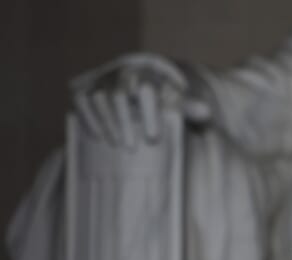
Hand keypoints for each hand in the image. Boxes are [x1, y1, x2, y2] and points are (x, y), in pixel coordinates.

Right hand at [71, 53, 209, 147]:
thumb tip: (206, 113)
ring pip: (99, 98)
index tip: (154, 138)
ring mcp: (102, 82)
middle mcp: (121, 75)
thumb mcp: (175, 100)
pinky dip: (88, 118)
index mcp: (145, 76)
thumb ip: (188, 107)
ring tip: (116, 145)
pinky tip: (96, 137)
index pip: (147, 90)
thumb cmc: (158, 98)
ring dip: (106, 122)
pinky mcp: (85, 91)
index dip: (149, 114)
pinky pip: (82, 101)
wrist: (132, 83)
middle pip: (119, 95)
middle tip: (132, 148)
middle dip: (125, 121)